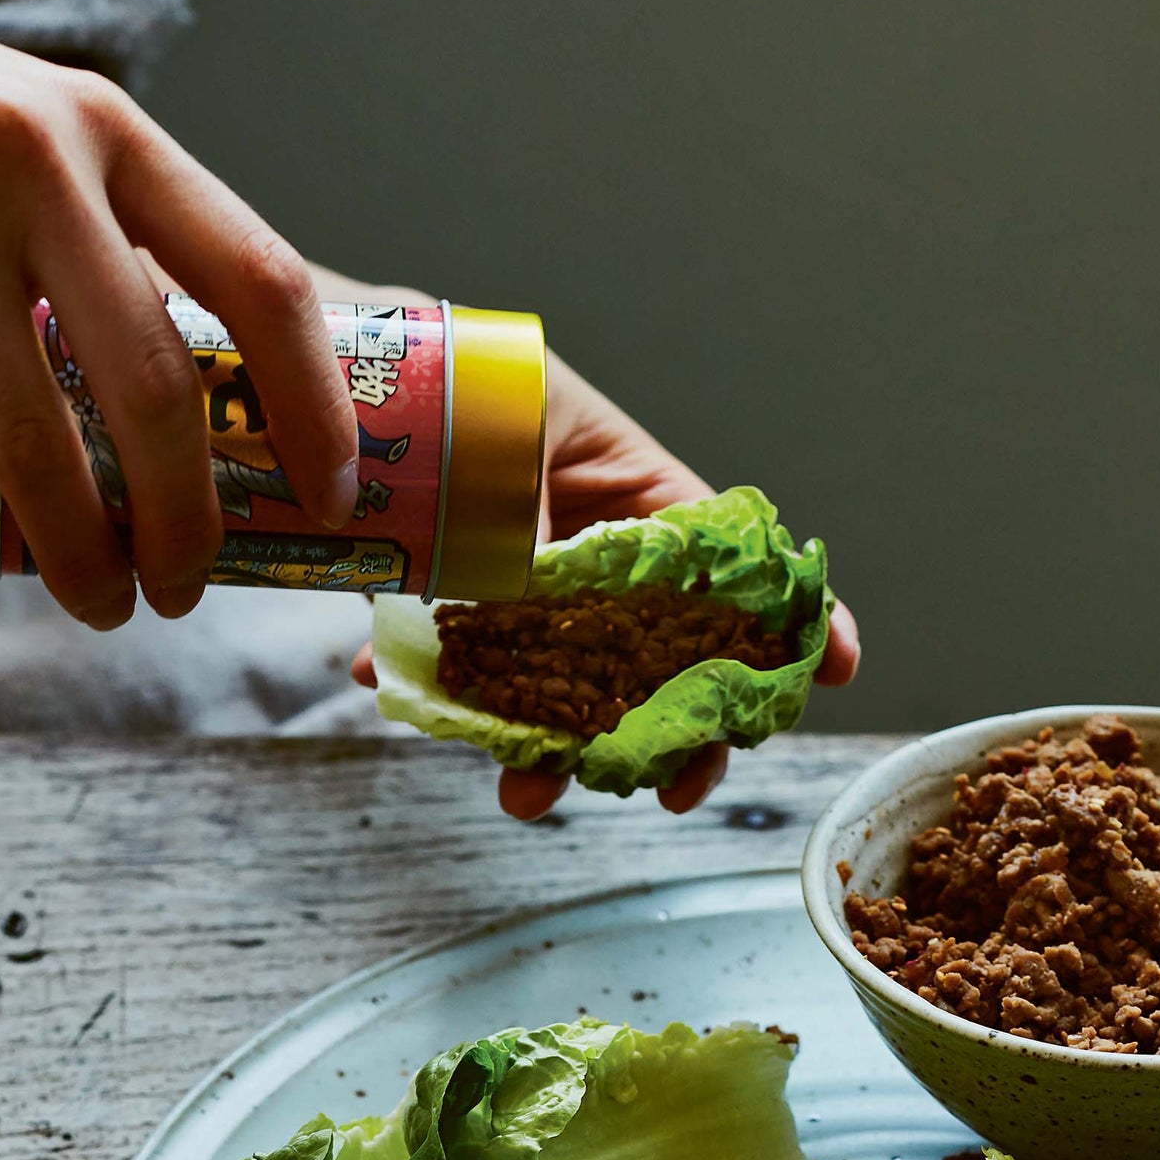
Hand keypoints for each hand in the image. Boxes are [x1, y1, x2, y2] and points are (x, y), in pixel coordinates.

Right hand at [0, 0, 356, 627]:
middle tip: (187, 587)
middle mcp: (38, 169)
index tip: (332, 491)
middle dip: (187, 522)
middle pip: (158, 393)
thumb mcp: (34, 131)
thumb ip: (117, 237)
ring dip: (84, 553)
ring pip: (44, 444)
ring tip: (102, 601)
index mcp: (110, 132)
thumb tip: (222, 395)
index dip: (313, 403)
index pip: (258, 278)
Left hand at [350, 349, 859, 819]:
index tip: (836, 666)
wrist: (322, 370)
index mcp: (632, 488)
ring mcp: (526, 592)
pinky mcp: (450, 612)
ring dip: (551, 747)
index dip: (790, 617)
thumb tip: (524, 587)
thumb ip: (527, 513)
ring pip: (566, 689)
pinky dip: (433, 693)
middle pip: (664, 657)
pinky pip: (461, 672)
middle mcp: (593, 554)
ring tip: (526, 790)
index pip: (732, 559)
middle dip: (675, 735)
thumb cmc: (442, 368)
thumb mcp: (505, 424)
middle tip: (674, 788)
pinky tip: (392, 690)